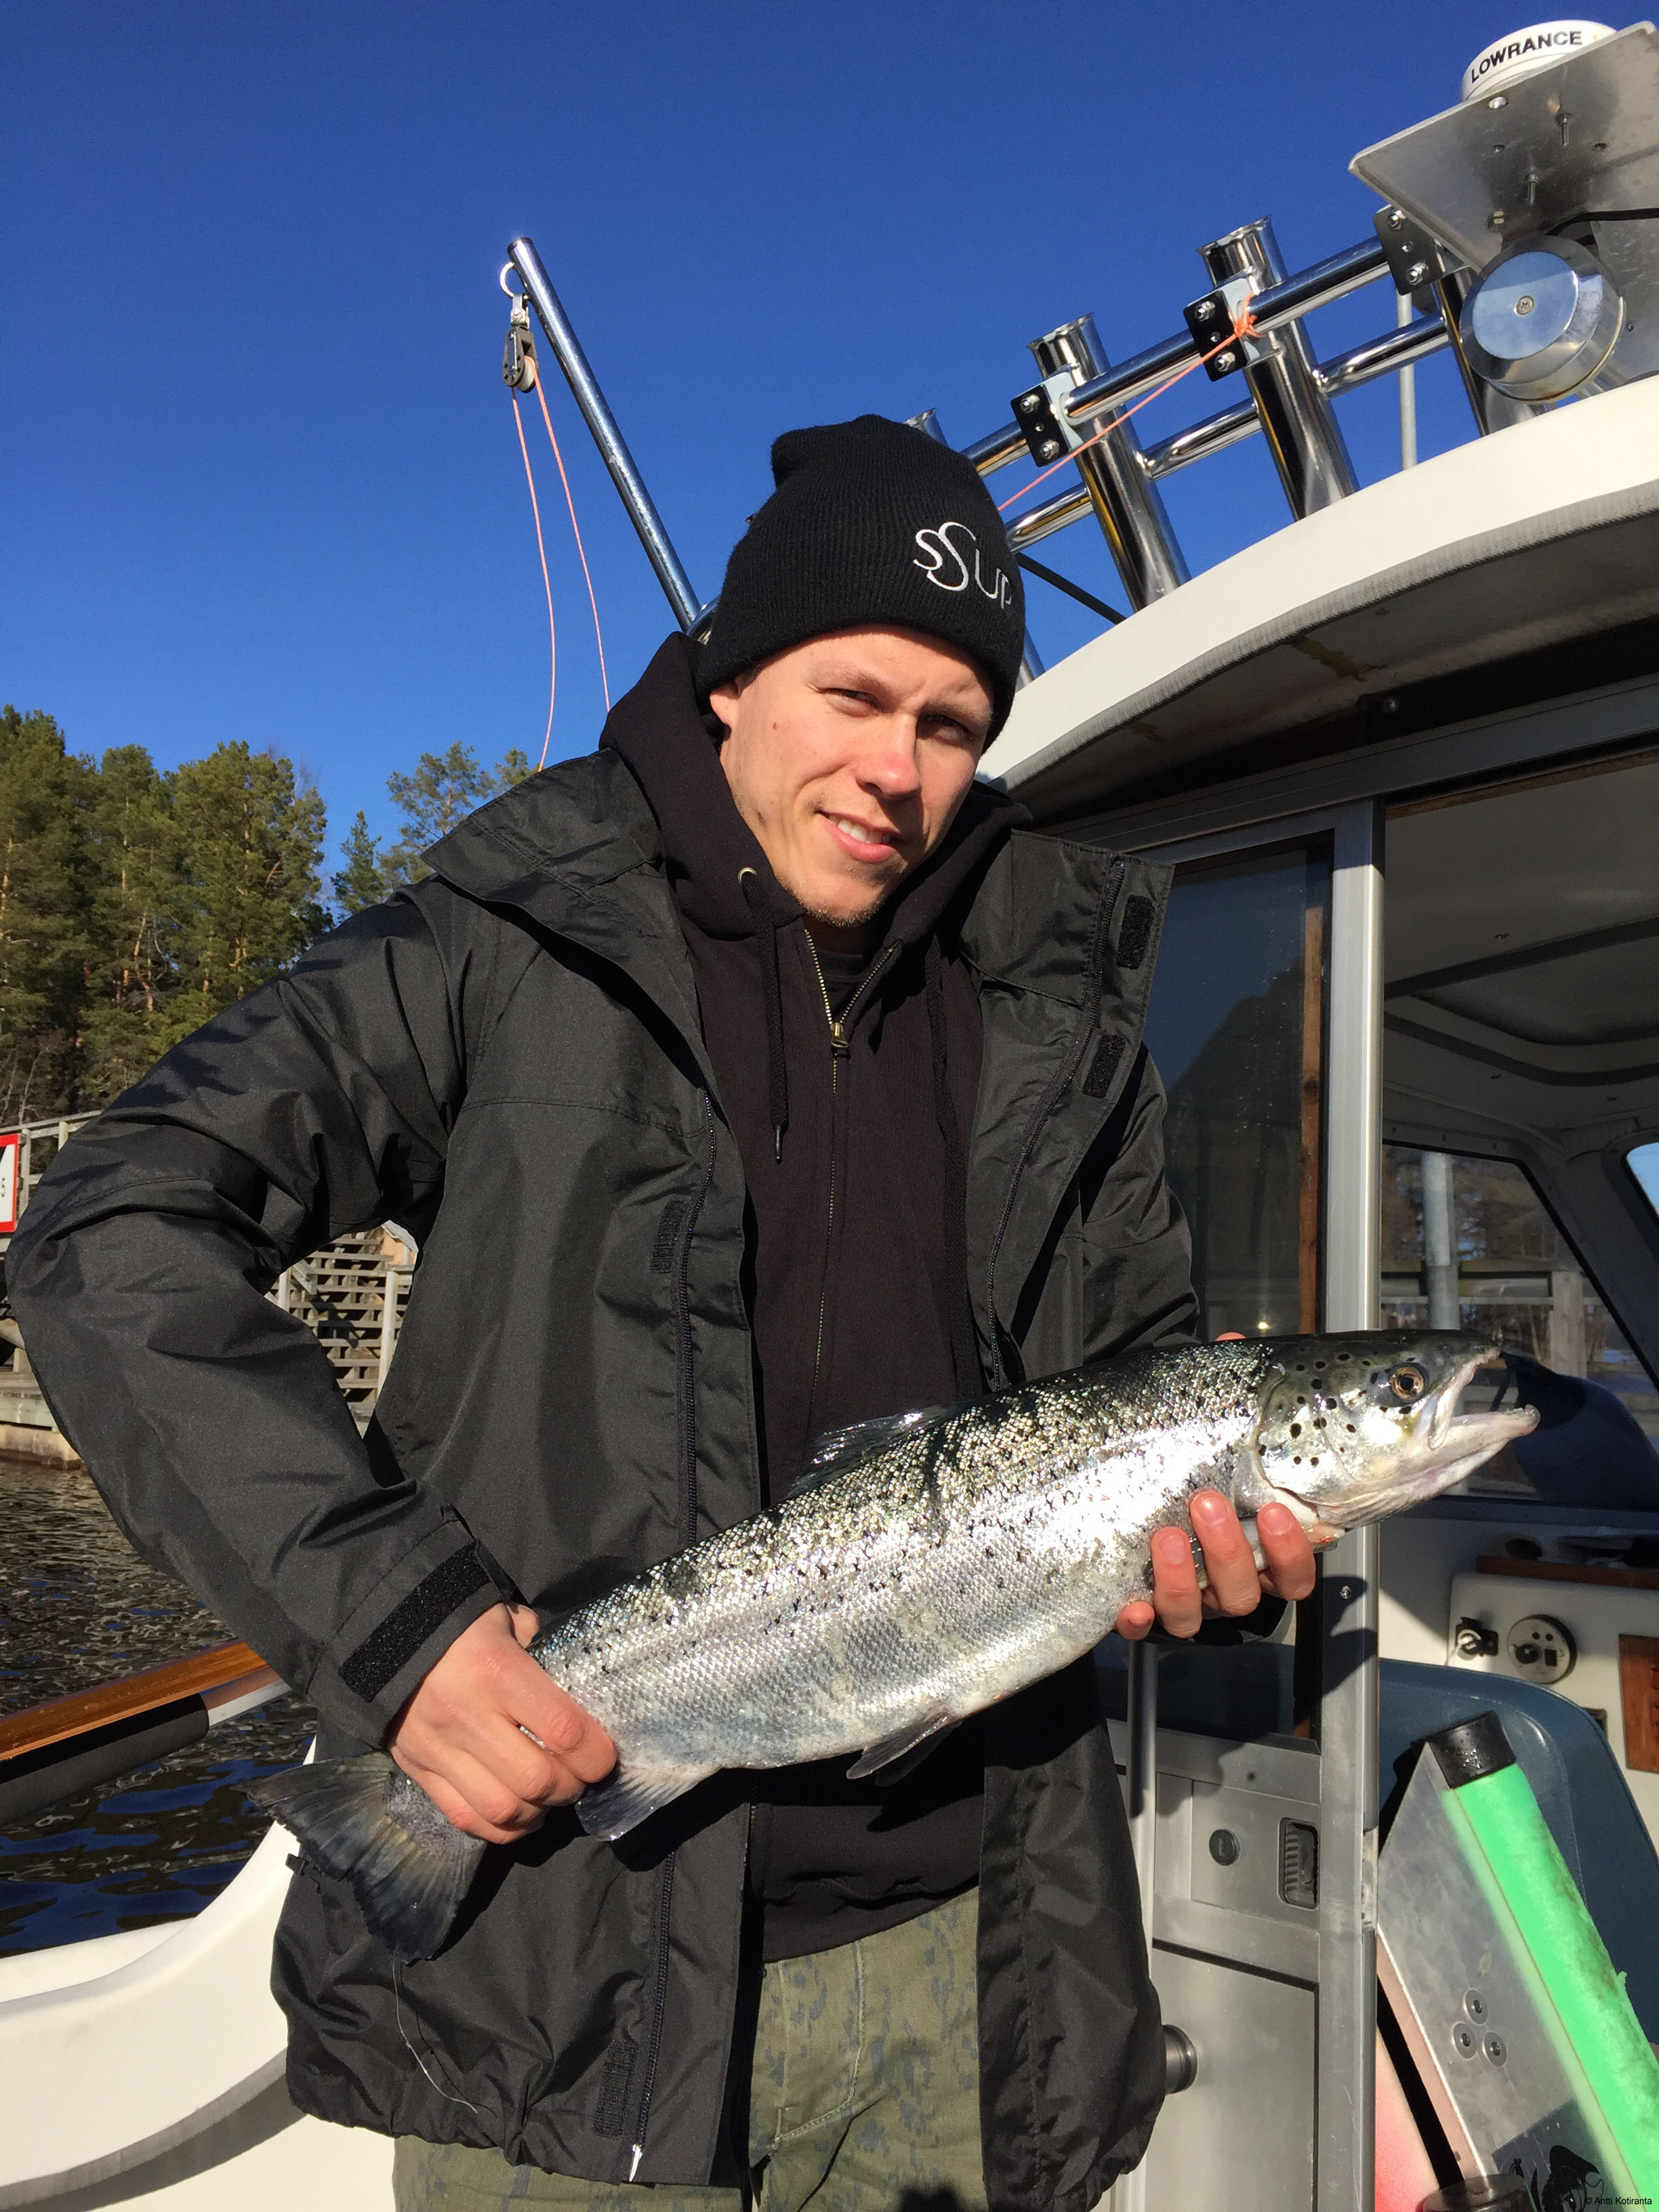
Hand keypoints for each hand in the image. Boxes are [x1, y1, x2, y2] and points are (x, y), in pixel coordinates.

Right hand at [387, 1603, 615, 1842]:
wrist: (382, 1635)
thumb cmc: (459, 1625)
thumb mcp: (507, 1620)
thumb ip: (543, 1649)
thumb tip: (577, 1683)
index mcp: (497, 1671)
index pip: (563, 1731)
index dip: (596, 1755)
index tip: (605, 1758)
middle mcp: (467, 1716)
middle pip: (537, 1780)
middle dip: (571, 1787)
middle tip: (579, 1778)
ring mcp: (439, 1749)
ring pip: (503, 1809)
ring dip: (538, 1813)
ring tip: (549, 1798)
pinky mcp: (418, 1771)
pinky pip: (465, 1819)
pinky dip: (501, 1828)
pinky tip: (519, 1814)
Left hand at [1113, 1492, 1316, 1642]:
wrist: (1138, 1536)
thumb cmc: (1194, 1503)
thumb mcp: (1227, 1489)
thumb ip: (1244, 1473)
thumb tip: (1254, 1424)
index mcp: (1254, 1569)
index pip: (1292, 1579)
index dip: (1289, 1555)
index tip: (1273, 1512)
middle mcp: (1223, 1594)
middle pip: (1241, 1595)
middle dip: (1227, 1550)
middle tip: (1207, 1503)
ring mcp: (1185, 1608)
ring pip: (1192, 1615)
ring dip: (1182, 1580)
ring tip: (1167, 1535)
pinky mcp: (1144, 1617)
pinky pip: (1141, 1631)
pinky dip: (1138, 1621)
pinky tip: (1133, 1607)